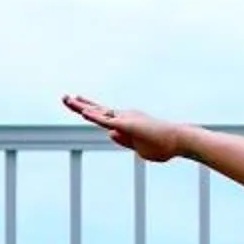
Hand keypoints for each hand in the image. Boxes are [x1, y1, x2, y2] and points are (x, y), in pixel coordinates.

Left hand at [62, 94, 189, 162]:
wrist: (178, 142)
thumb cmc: (163, 146)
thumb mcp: (139, 147)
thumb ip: (124, 140)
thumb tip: (109, 134)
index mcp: (126, 123)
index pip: (103, 116)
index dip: (90, 111)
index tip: (79, 105)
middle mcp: (124, 117)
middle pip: (97, 110)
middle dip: (79, 104)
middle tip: (64, 97)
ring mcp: (125, 119)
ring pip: (98, 112)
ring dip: (80, 107)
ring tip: (66, 98)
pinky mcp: (127, 125)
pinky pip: (107, 120)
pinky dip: (94, 116)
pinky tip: (83, 113)